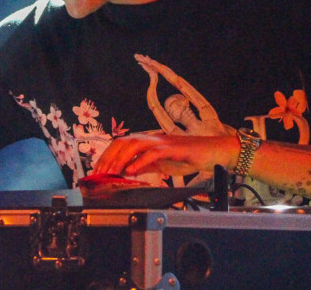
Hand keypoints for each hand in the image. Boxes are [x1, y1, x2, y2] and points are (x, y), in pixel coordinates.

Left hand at [92, 131, 238, 178]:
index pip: (120, 144)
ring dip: (120, 158)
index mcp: (147, 141)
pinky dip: (141, 161)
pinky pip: (153, 153)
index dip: (107, 156)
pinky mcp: (173, 148)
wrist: (213, 152)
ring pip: (134, 144)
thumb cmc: (188, 157)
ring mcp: (162, 142)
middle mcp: (152, 138)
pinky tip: (132, 170)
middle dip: (108, 157)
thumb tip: (126, 171)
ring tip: (112, 172)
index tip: (97, 171)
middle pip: (123, 142)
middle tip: (99, 174)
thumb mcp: (162, 164)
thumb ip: (145, 166)